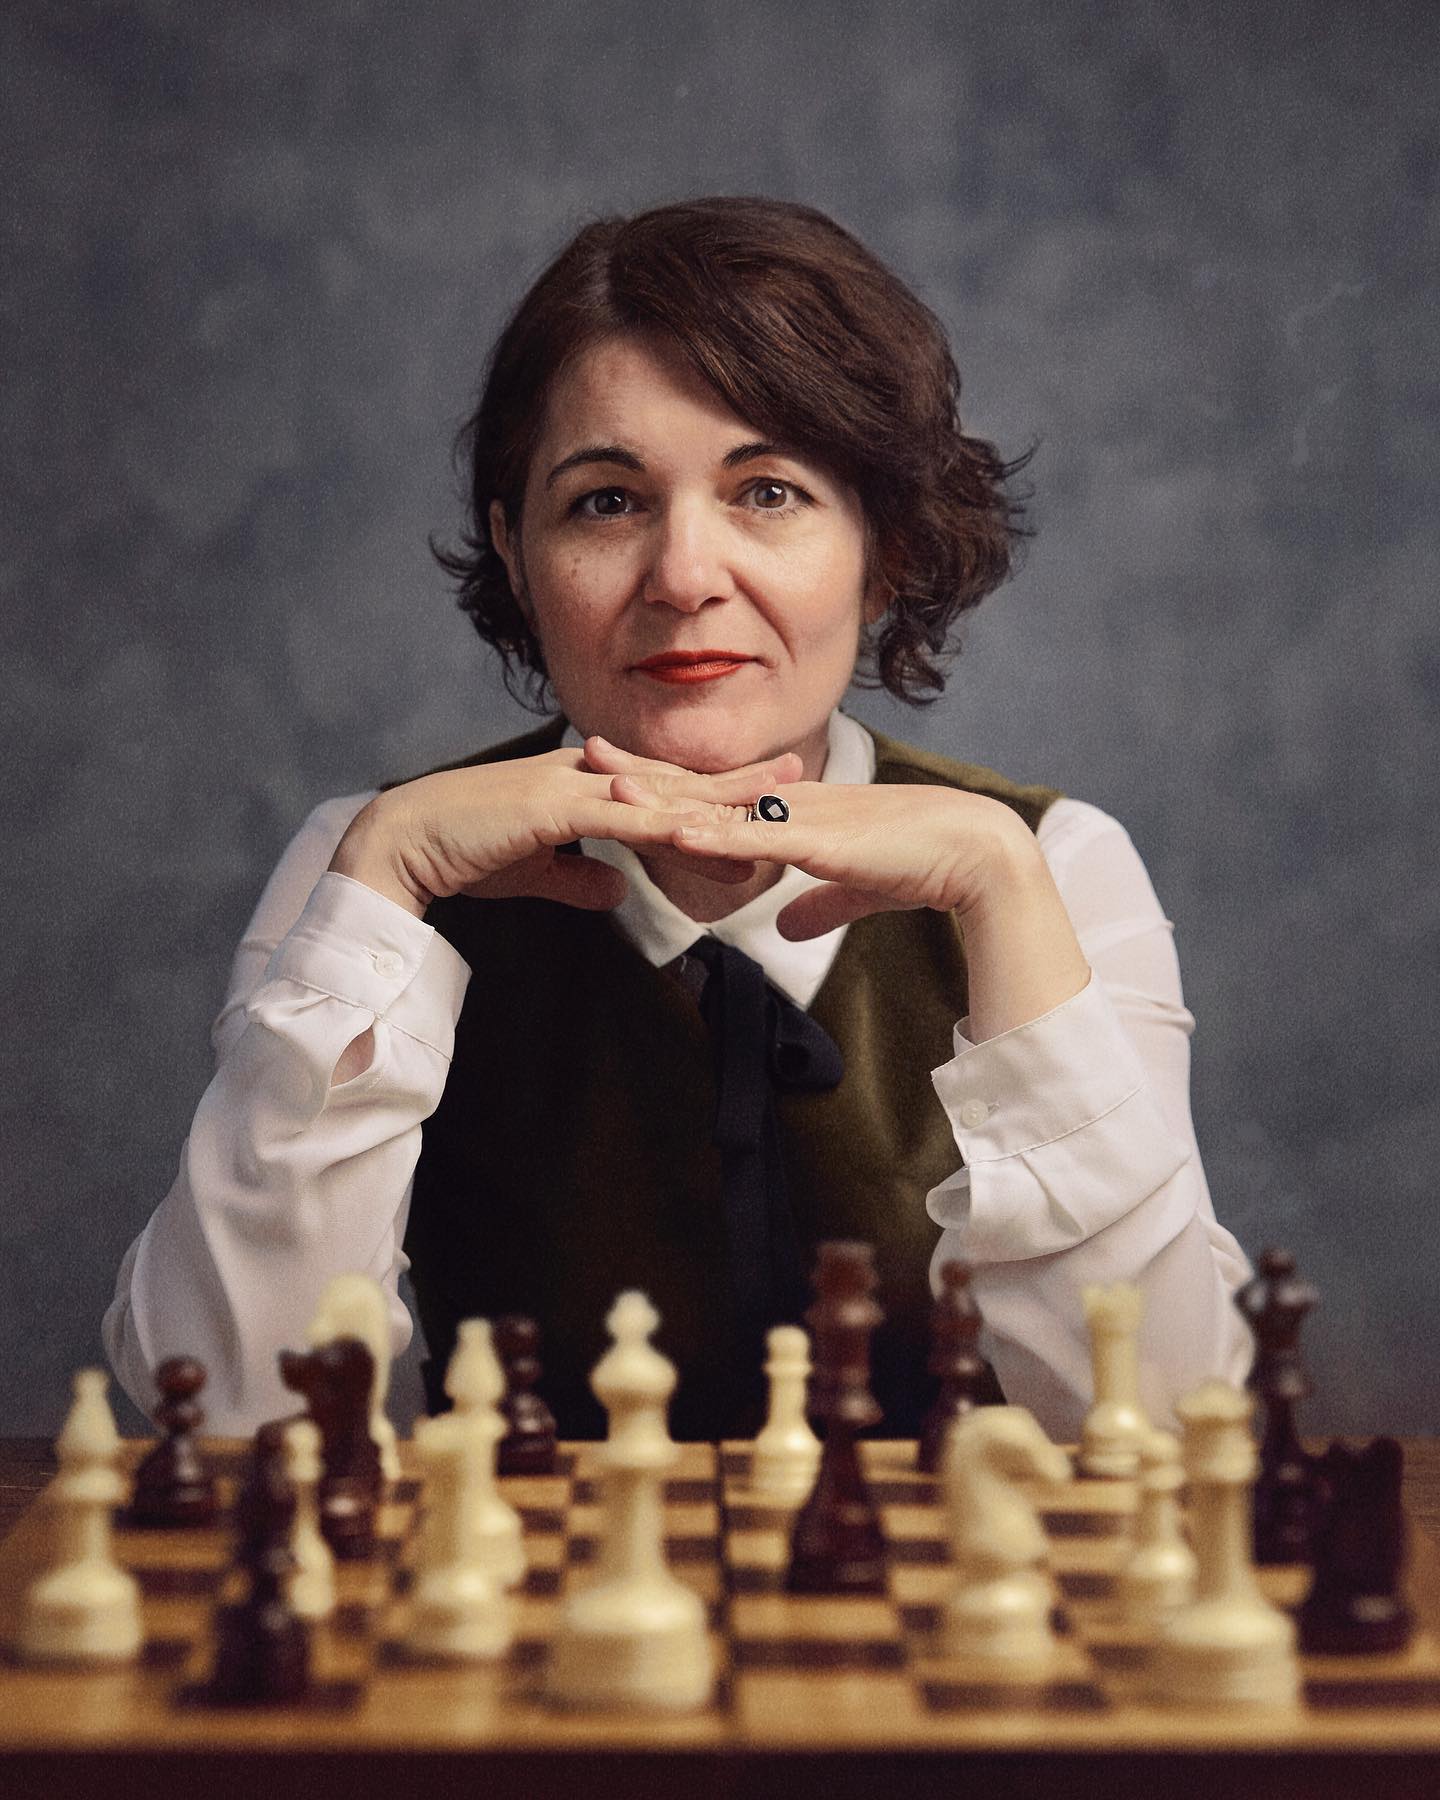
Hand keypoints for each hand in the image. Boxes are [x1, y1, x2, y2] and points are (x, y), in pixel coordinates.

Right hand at [327, 744, 801, 918]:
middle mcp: (582, 774)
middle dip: (734, 782)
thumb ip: (578, 876)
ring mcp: (569, 786)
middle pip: (674, 780)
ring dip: (718, 802)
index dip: (707, 790)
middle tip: (794, 778)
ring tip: (771, 807)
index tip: (756, 793)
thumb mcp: (533, 870)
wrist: (402, 843)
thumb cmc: (459, 853)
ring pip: (659, 795)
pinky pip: (622, 817)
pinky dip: (666, 826)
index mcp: (579, 785)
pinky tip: (703, 833)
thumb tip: (618, 888)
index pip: (657, 786)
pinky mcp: (552, 808)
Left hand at [604, 775, 1043, 938]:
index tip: (620, 771)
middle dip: (643, 771)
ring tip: (605, 784)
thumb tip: (789, 928)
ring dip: (660, 796)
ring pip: (717, 805)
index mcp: (797, 811)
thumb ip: (819, 904)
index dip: (668, 782)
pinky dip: (711, 834)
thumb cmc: (923, 867)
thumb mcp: (856, 890)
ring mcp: (802, 819)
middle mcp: (792, 804)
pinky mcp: (819, 841)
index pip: (719, 793)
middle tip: (582, 748)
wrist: (973, 855)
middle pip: (702, 785)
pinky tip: (673, 830)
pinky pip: (754, 837)